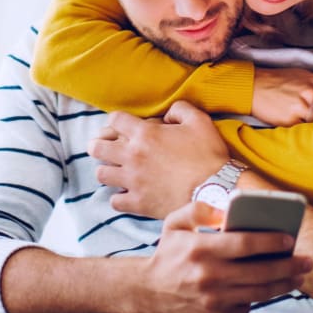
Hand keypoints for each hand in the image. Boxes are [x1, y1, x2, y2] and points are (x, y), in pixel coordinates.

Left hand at [89, 101, 229, 217]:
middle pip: (97, 147)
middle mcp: (133, 156)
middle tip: (106, 148)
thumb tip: (166, 115)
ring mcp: (133, 181)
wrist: (215, 190)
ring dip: (107, 171)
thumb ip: (180, 109)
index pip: (114, 120)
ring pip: (101, 174)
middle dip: (99, 145)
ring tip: (116, 172)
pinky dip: (118, 197)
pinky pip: (114, 201)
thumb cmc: (209, 155)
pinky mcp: (138, 203)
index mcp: (145, 134)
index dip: (116, 121)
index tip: (121, 126)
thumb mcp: (200, 121)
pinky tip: (127, 194)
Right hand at [140, 201, 312, 312]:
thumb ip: (199, 209)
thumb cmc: (168, 255)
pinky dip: (256, 298)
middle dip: (289, 266)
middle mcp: (208, 276)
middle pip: (260, 271)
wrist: (148, 293)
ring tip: (297, 277)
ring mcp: (213, 301)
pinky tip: (266, 289)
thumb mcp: (175, 223)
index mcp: (200, 249)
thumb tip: (228, 212)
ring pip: (259, 293)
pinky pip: (245, 307)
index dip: (271, 241)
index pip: (245, 244)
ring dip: (283, 284)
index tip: (290, 239)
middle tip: (306, 261)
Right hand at [250, 66, 312, 125]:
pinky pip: (304, 128)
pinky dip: (302, 127)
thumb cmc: (276, 81)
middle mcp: (312, 93)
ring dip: (312, 122)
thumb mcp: (301, 74)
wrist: (253, 86)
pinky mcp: (292, 120)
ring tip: (302, 118)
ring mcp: (303, 107)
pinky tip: (294, 121)